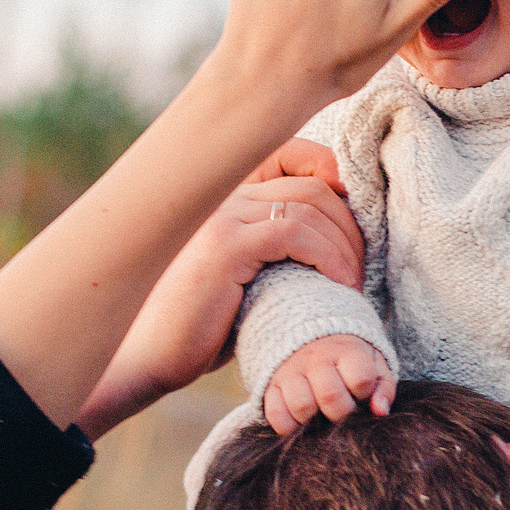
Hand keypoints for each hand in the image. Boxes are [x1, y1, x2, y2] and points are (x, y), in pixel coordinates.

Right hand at [76, 143, 363, 436]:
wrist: (148, 356)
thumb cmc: (200, 325)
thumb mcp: (246, 277)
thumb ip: (277, 247)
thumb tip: (338, 237)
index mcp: (225, 194)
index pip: (292, 153)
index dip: (334, 177)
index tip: (355, 227)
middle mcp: (221, 194)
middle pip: (312, 184)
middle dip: (351, 225)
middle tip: (361, 269)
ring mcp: (221, 215)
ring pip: (310, 205)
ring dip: (346, 247)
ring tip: (351, 285)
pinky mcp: (224, 245)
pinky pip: (294, 232)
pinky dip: (329, 257)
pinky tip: (337, 285)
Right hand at [263, 334, 395, 433]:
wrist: (309, 334)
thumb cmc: (348, 359)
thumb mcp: (373, 364)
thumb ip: (383, 387)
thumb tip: (380, 411)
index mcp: (346, 351)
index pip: (361, 379)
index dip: (364, 394)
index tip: (360, 393)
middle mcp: (316, 358)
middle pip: (331, 396)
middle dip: (341, 413)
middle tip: (340, 411)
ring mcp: (291, 371)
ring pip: (302, 407)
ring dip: (314, 421)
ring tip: (320, 415)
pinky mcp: (271, 384)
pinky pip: (276, 414)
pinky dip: (288, 426)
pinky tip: (299, 422)